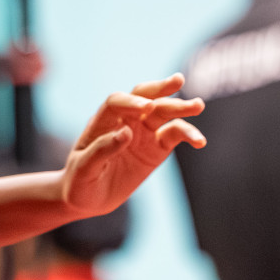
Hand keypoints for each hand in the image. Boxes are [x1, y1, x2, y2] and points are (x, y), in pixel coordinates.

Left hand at [62, 74, 205, 216]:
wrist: (87, 198)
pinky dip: (188, 135)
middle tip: (178, 81)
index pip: (116, 102)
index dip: (130, 102)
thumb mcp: (84, 169)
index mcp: (102, 122)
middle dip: (160, 88)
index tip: (145, 108)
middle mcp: (125, 121)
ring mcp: (143, 132)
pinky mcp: (157, 147)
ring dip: (181, 107)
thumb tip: (125, 132)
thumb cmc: (79, 181)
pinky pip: (175, 135)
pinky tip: (199, 141)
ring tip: (198, 106)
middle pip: (144, 96)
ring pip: (163, 113)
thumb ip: (101, 150)